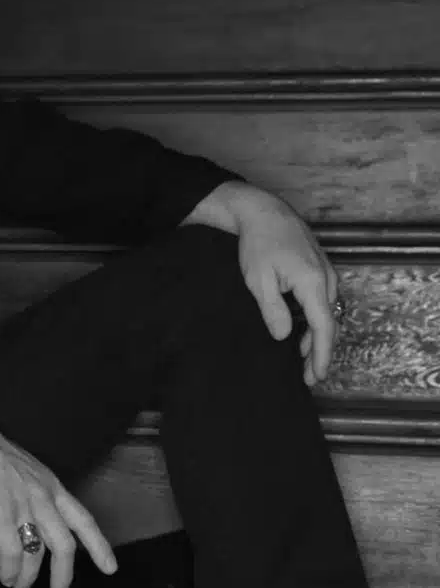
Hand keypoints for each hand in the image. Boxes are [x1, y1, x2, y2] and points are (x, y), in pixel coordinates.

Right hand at [0, 398, 116, 587]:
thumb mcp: (23, 467)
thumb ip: (34, 490)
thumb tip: (35, 515)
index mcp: (50, 483)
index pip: (83, 518)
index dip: (99, 546)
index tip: (110, 567)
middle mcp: (42, 497)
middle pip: (64, 545)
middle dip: (63, 575)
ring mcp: (23, 507)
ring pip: (37, 554)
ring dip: (29, 577)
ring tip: (19, 587)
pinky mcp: (0, 517)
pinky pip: (11, 554)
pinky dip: (9, 570)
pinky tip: (5, 575)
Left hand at [185, 182, 339, 385]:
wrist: (262, 211)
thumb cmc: (258, 243)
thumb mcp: (258, 280)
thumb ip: (272, 310)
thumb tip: (284, 336)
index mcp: (313, 283)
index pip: (323, 328)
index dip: (321, 355)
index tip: (315, 376)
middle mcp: (327, 279)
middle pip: (330, 323)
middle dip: (320, 351)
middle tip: (309, 376)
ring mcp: (326, 271)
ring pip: (327, 312)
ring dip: (317, 336)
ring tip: (303, 358)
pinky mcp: (319, 267)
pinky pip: (323, 300)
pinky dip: (316, 319)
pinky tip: (303, 329)